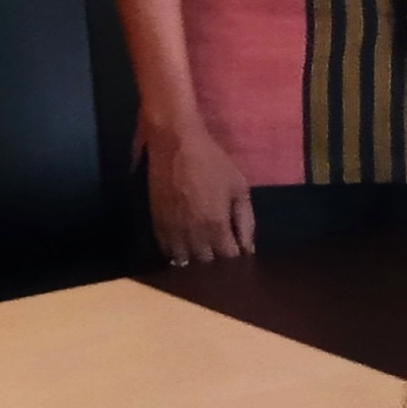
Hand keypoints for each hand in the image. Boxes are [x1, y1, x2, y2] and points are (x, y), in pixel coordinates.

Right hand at [144, 120, 256, 264]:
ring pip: (184, 262)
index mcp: (216, 224)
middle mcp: (193, 233)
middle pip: (207, 264)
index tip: (239, 251)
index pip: (229, 259)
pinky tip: (185, 245)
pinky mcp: (157, 224)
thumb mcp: (239, 186)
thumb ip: (246, 221)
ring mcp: (172, 230)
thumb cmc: (212, 162)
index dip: (237, 258)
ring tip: (203, 250)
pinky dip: (177, 253)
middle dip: (217, 262)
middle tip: (221, 250)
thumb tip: (249, 248)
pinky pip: (166, 251)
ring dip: (196, 260)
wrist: (174, 143)